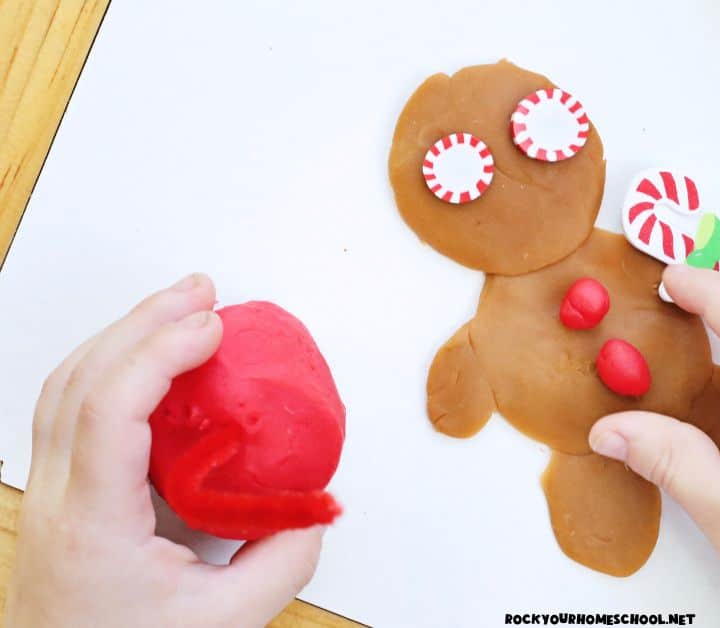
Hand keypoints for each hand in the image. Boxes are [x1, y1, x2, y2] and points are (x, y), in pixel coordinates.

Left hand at [3, 274, 323, 627]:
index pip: (109, 409)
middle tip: (201, 293)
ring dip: (120, 337)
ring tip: (175, 311)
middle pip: (78, 379)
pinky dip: (107, 370)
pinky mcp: (56, 500)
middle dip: (143, 322)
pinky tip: (146, 365)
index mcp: (91, 522)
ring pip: (61, 388)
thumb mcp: (224, 624)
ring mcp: (47, 496)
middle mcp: (56, 498)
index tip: (212, 327)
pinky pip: (67, 412)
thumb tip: (312, 511)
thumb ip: (281, 564)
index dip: (159, 353)